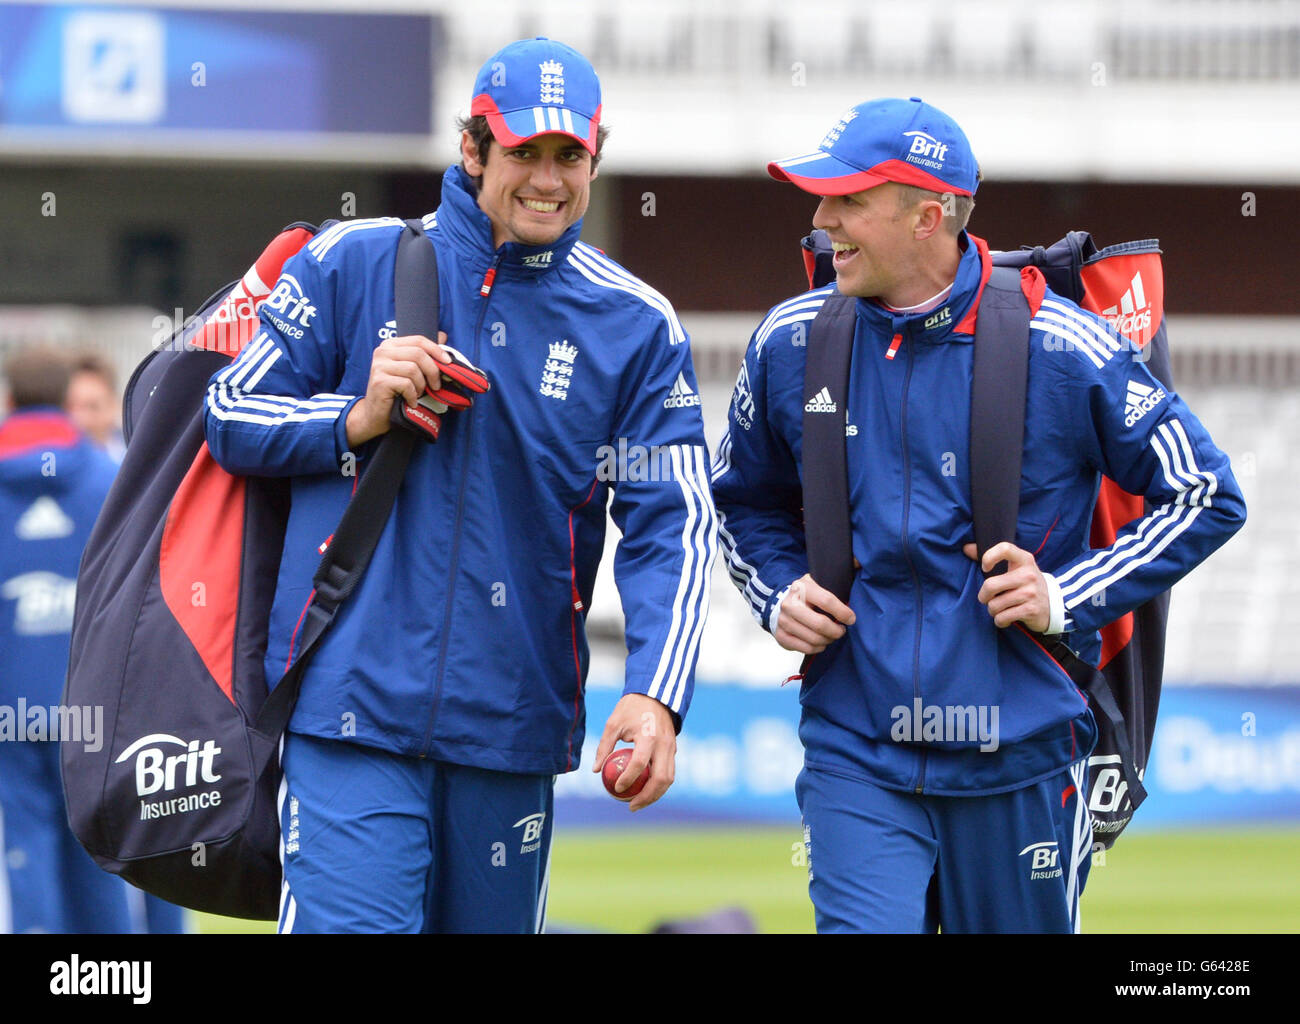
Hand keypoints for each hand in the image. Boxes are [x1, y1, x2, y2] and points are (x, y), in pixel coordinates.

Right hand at [346, 332, 450, 446]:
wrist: (376, 414)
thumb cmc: (397, 391)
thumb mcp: (411, 370)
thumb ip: (424, 353)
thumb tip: (442, 336)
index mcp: (391, 345)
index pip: (418, 340)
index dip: (436, 350)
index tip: (448, 362)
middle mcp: (382, 352)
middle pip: (418, 354)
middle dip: (432, 371)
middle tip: (436, 386)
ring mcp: (379, 366)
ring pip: (413, 370)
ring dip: (421, 385)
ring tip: (418, 394)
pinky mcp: (379, 381)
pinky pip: (406, 385)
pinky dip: (413, 395)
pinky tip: (411, 401)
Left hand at [591, 693, 675, 811]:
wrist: (655, 694)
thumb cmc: (631, 708)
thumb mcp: (613, 723)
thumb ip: (604, 746)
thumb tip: (596, 770)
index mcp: (648, 736)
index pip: (639, 764)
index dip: (628, 779)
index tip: (616, 788)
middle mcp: (664, 744)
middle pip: (661, 779)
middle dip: (647, 797)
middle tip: (631, 806)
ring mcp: (672, 747)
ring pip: (669, 779)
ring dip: (655, 795)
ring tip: (638, 803)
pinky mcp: (674, 749)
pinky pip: (669, 772)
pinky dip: (659, 785)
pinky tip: (645, 791)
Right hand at [774, 573, 855, 654]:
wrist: (781, 603)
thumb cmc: (806, 594)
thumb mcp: (818, 581)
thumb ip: (837, 578)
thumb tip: (859, 563)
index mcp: (801, 588)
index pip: (827, 601)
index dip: (843, 612)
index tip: (851, 619)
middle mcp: (789, 604)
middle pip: (820, 624)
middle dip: (837, 631)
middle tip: (841, 630)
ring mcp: (784, 621)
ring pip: (815, 639)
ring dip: (828, 640)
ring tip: (831, 635)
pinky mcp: (781, 636)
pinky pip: (806, 648)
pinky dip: (818, 648)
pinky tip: (821, 641)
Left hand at [963, 541, 1049, 631]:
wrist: (1051, 605)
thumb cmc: (1025, 583)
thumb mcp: (1014, 567)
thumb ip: (991, 557)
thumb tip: (966, 548)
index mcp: (1024, 559)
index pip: (1005, 548)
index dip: (989, 556)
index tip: (985, 568)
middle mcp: (1029, 574)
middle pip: (990, 585)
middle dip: (983, 596)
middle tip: (987, 598)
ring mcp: (1031, 593)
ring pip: (995, 605)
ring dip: (992, 610)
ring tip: (999, 609)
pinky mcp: (1031, 610)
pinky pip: (1003, 618)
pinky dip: (1000, 621)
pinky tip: (1006, 618)